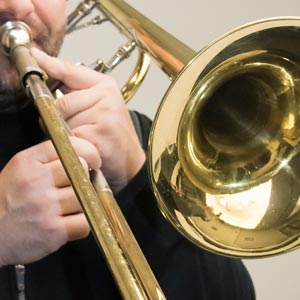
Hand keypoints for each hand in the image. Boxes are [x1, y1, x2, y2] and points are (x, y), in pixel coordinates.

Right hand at [0, 137, 99, 265]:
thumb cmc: (9, 200)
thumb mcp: (21, 169)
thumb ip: (49, 158)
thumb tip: (85, 154)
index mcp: (28, 162)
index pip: (69, 146)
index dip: (89, 152)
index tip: (93, 161)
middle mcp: (36, 182)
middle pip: (81, 170)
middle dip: (82, 179)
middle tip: (75, 187)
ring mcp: (45, 207)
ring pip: (86, 197)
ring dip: (81, 203)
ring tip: (66, 208)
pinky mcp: (53, 231)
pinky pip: (85, 223)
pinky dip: (81, 224)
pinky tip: (68, 223)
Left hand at [31, 47, 145, 192]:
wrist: (130, 159)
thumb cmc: (112, 133)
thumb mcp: (101, 105)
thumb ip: (78, 91)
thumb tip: (47, 73)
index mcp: (105, 86)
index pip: (71, 71)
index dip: (50, 64)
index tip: (34, 55)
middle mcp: (107, 96)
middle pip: (61, 103)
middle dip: (59, 119)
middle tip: (73, 128)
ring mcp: (105, 115)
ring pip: (64, 122)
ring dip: (67, 134)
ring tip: (84, 138)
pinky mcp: (100, 134)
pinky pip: (72, 137)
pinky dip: (74, 145)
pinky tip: (88, 146)